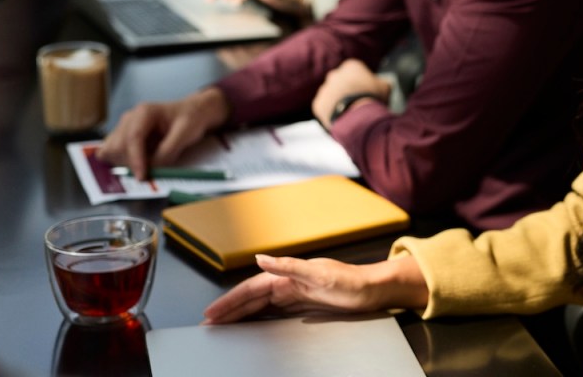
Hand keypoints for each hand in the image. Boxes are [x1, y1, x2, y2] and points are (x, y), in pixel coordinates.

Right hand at [96, 88, 229, 179]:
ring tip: (147, 164)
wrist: (190, 113)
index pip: (133, 137)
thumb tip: (151, 167)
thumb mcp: (186, 134)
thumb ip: (168, 151)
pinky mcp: (122, 138)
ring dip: (125, 163)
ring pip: (111, 151)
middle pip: (118, 146)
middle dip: (131, 163)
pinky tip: (137, 163)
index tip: (142, 176)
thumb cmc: (189, 119)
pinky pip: (111, 154)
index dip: (136, 159)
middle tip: (149, 172)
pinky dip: (120, 162)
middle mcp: (129, 118)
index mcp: (145, 112)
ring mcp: (123, 128)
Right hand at [202, 253, 428, 323]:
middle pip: (252, 297)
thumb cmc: (351, 281)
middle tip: (208, 324)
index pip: (252, 288)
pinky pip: (273, 312)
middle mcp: (290, 282)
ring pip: (260, 305)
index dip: (231, 300)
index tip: (212, 313)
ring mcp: (296, 293)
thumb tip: (260, 258)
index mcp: (289, 274)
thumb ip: (289, 266)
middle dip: (229, 309)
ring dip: (240, 314)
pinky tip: (250, 325)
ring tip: (222, 325)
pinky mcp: (304, 304)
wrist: (374, 290)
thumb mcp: (320, 273)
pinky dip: (257, 318)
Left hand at [313, 59, 391, 127]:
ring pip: (332, 95)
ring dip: (338, 101)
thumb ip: (383, 82)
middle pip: (341, 81)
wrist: (357, 117)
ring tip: (349, 113)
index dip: (362, 82)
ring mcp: (324, 89)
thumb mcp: (386, 87)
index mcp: (351, 66)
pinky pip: (325, 107)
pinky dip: (331, 112)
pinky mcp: (318, 104)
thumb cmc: (372, 99)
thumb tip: (386, 83)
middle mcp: (334, 74)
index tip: (366, 91)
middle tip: (356, 102)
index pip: (355, 71)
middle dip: (347, 89)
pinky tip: (342, 118)